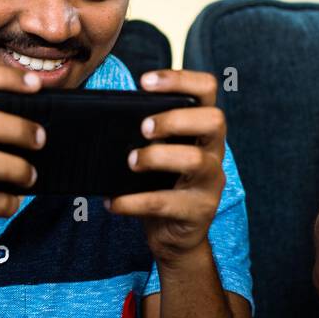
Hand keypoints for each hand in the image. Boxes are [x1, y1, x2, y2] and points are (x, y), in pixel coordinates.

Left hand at [110, 69, 226, 266]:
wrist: (175, 238)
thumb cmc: (162, 186)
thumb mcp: (159, 153)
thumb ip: (147, 134)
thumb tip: (104, 117)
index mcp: (203, 130)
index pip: (207, 90)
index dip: (180, 79)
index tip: (145, 82)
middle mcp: (214, 152)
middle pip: (213, 120)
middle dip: (175, 119)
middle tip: (143, 128)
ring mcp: (210, 182)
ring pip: (194, 160)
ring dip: (156, 157)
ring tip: (130, 162)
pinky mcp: (198, 212)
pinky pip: (166, 203)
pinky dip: (133, 201)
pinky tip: (113, 202)